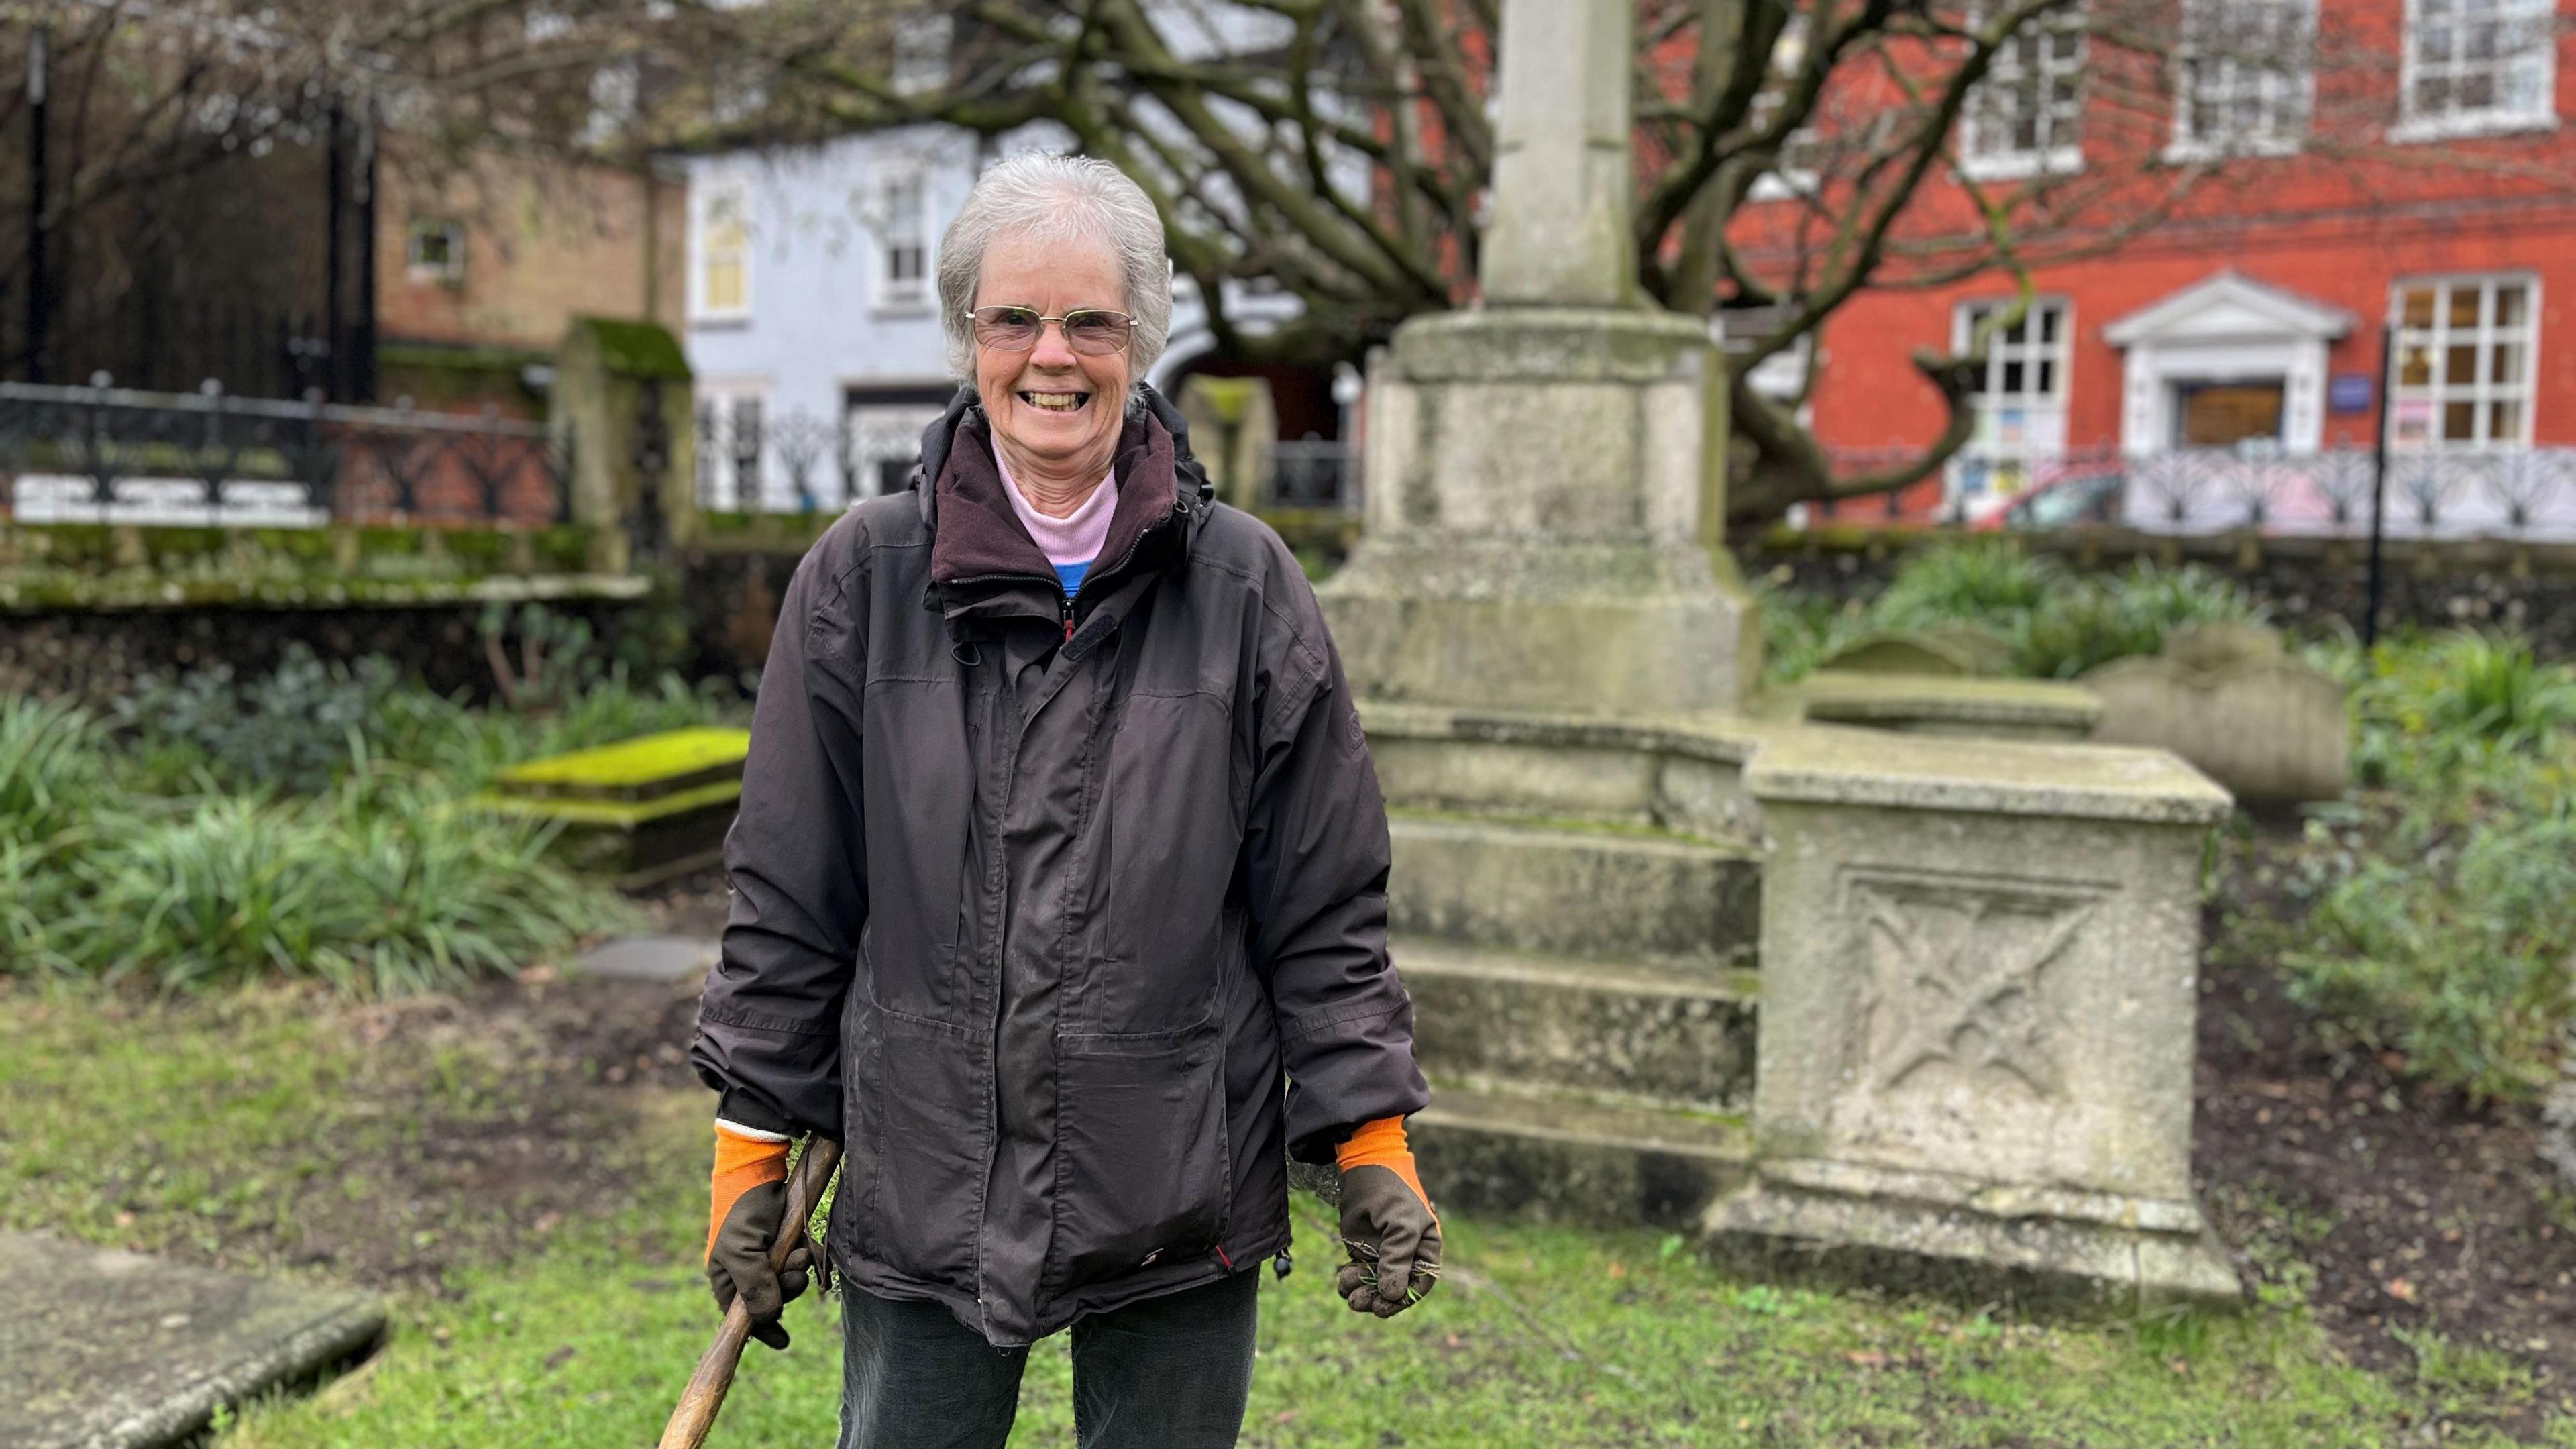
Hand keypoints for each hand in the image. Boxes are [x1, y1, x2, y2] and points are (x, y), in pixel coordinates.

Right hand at [705, 1127, 811, 1350]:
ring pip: (791, 1281)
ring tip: (798, 1253)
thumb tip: (766, 1318)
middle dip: (787, 1291)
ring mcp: (768, 1257)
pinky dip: (807, 1258)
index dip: (762, 1330)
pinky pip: (802, 1262)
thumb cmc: (742, 1212)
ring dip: (798, 1271)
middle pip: (773, 1301)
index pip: (743, 1316)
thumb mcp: (743, 1252)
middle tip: (791, 1273)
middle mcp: (748, 1271)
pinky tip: (808, 1248)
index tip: (783, 1342)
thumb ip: (754, 1287)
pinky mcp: (786, 1242)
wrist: (759, 1171)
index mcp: (727, 1278)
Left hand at [1334, 1117, 1440, 1316]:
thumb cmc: (1391, 1193)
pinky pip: (1359, 1276)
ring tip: (1349, 1293)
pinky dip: (1351, 1283)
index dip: (1404, 1299)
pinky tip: (1343, 1280)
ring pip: (1375, 1287)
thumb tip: (1393, 1295)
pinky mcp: (1362, 1253)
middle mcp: (1406, 1256)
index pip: (1421, 1282)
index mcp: (1425, 1248)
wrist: (1362, 1169)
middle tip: (1360, 1303)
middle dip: (1378, 1300)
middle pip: (1396, 1290)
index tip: (1384, 1307)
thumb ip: (1398, 1258)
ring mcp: (1383, 1255)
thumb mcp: (1401, 1224)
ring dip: (1362, 1294)